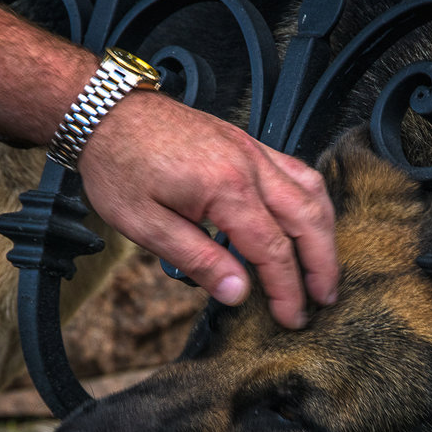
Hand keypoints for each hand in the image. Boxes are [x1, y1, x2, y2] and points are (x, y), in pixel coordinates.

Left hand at [79, 91, 337, 329]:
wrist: (107, 113)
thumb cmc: (119, 165)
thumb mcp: (146, 225)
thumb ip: (198, 260)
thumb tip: (238, 294)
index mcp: (225, 189)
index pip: (272, 250)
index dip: (286, 289)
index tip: (292, 318)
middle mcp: (250, 166)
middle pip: (307, 221)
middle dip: (321, 265)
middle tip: (324, 300)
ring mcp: (253, 151)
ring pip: (312, 193)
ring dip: (325, 234)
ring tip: (324, 268)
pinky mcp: (249, 144)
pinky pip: (298, 171)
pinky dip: (313, 201)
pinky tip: (309, 222)